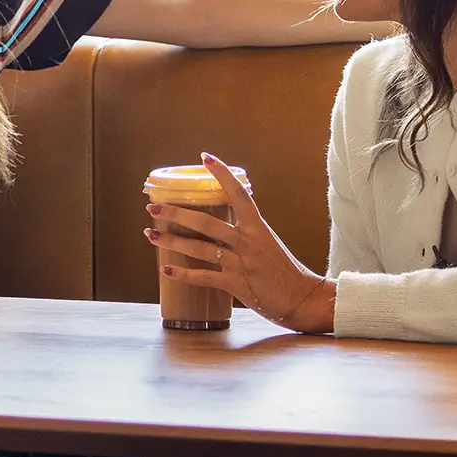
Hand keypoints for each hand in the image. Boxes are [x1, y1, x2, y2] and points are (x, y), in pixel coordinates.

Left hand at [143, 153, 337, 333]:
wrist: (306, 298)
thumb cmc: (285, 271)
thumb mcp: (268, 243)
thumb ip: (245, 233)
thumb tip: (220, 225)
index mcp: (257, 227)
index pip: (239, 193)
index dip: (222, 174)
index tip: (205, 158)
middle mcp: (247, 242)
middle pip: (206, 222)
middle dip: (176, 214)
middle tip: (153, 207)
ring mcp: (241, 263)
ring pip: (200, 248)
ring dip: (171, 242)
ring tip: (150, 235)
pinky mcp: (237, 285)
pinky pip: (204, 278)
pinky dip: (183, 275)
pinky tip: (166, 270)